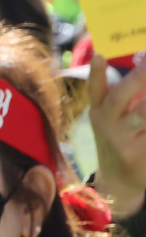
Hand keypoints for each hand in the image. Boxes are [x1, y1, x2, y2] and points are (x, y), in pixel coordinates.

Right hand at [87, 54, 145, 221]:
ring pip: (141, 115)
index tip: (99, 56)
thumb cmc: (124, 137)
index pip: (95, 90)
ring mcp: (121, 141)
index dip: (95, 73)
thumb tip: (143, 57)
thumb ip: (133, 90)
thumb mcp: (119, 115)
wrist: (121, 181)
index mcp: (100, 111)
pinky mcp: (137, 155)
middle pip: (118, 98)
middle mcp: (106, 125)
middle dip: (137, 79)